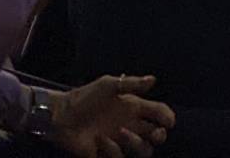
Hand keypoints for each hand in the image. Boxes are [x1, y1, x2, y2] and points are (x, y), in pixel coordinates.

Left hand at [52, 76, 173, 157]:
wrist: (61, 115)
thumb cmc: (85, 97)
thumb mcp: (108, 85)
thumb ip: (131, 83)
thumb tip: (154, 79)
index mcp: (133, 107)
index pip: (158, 113)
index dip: (167, 117)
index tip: (168, 120)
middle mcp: (131, 125)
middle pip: (157, 136)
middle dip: (160, 135)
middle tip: (154, 132)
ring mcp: (120, 142)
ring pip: (143, 150)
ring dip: (137, 143)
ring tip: (121, 132)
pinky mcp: (108, 154)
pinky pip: (120, 157)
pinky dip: (112, 149)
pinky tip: (100, 140)